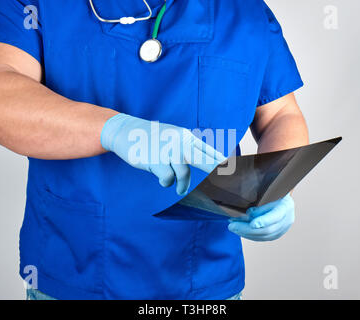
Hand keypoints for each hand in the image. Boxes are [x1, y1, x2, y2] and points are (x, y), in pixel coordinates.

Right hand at [101, 113, 225, 195]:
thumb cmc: (152, 138)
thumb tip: (210, 162)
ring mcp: (167, 150)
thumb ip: (188, 148)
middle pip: (204, 160)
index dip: (221, 163)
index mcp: (186, 137)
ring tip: (179, 190)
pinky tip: (163, 181)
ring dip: (183, 185)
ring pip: (184, 173)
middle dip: (215, 172)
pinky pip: (167, 178)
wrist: (126, 131)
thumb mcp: (173, 137)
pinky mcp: (155, 160)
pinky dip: (166, 183)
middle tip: (225, 185)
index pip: (208, 151)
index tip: (233, 172)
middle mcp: (180, 142)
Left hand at [228, 194, 294, 241]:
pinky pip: (263, 238)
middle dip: (247, 229)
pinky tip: (241, 231)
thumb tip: (247, 216)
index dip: (263, 221)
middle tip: (232, 226)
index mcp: (285, 207)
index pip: (275, 216)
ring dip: (246, 233)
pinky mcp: (277, 234)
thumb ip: (259, 206)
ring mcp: (283, 229)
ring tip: (233, 228)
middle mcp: (286, 220)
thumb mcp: (267, 193)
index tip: (251, 224)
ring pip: (264, 236)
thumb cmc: (274, 192)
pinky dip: (251, 235)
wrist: (284, 198)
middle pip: (267, 230)